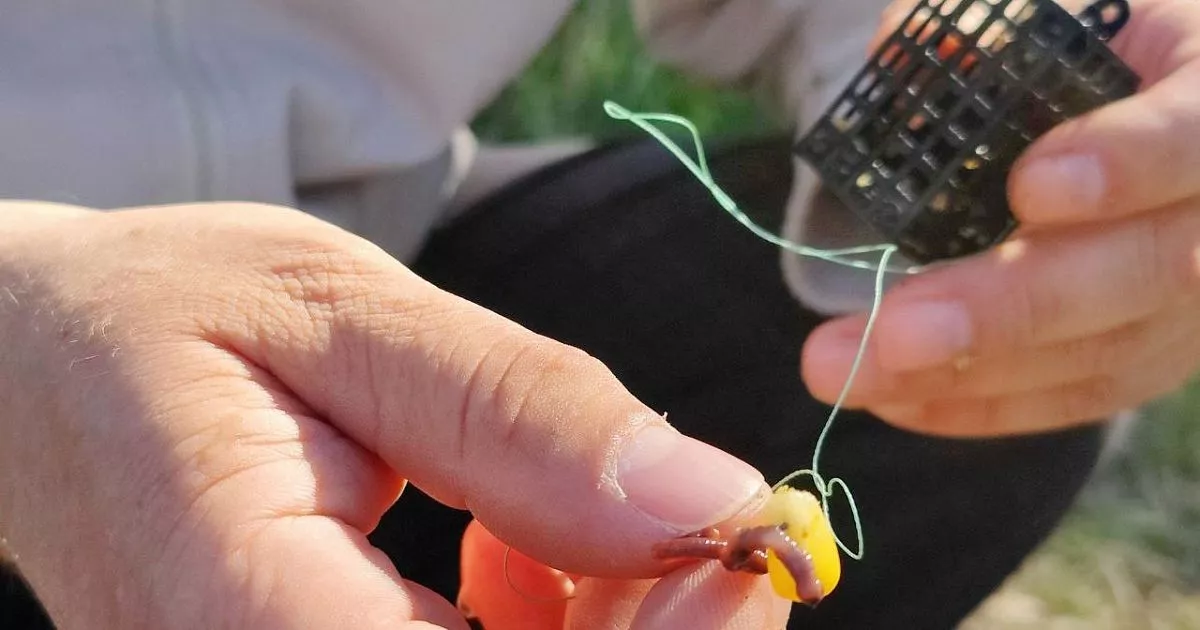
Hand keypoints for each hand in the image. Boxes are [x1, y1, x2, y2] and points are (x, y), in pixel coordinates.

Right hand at [0, 201, 785, 628]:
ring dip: (606, 623)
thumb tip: (707, 495)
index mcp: (242, 617)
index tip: (740, 544)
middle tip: (683, 510)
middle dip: (651, 628)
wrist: (37, 372)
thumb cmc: (160, 319)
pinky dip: (549, 625)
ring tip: (551, 501)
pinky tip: (509, 539)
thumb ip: (516, 410)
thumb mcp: (338, 313)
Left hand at [803, 0, 1199, 436]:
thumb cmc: (1075, 56)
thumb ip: (981, 36)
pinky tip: (888, 398)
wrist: (1123, 112)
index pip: (1197, 135)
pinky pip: (1075, 395)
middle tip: (895, 330)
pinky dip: (975, 403)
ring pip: (1104, 351)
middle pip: (1149, 271)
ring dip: (965, 374)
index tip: (1030, 185)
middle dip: (1010, 306)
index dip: (1129, 162)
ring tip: (846, 372)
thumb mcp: (1043, 18)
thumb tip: (899, 58)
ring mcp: (1198, 298)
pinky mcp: (1154, 352)